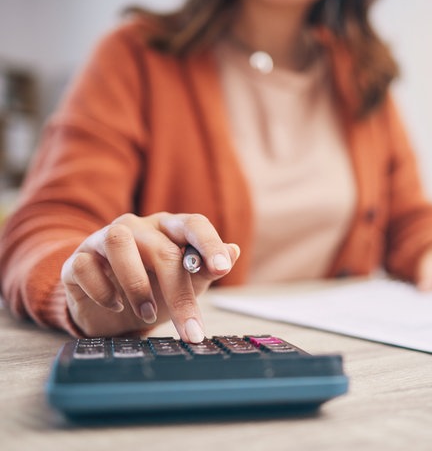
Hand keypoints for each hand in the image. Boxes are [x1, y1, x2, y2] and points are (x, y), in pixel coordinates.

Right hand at [61, 212, 239, 340]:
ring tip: (148, 314)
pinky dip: (101, 289)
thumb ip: (205, 268)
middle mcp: (138, 227)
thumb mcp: (185, 281)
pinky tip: (115, 304)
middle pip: (161, 248)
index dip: (208, 243)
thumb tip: (233, 251)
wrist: (109, 306)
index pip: (192, 224)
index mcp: (168, 228)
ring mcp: (104, 239)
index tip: (222, 267)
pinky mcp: (78, 258)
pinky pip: (84, 265)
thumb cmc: (154, 289)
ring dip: (136, 283)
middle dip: (178, 291)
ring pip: (118, 242)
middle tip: (191, 328)